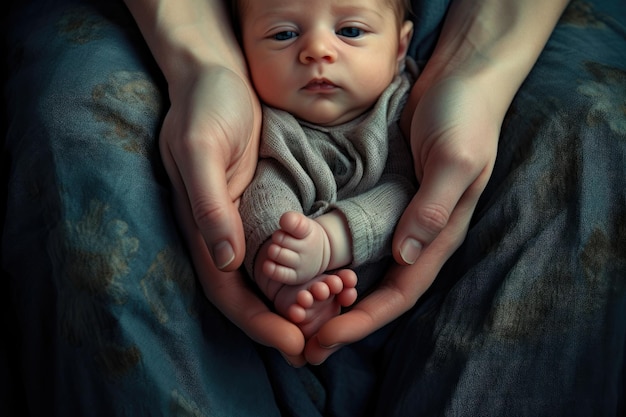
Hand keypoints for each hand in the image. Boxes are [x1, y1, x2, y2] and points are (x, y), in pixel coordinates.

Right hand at [160, 66, 306, 365]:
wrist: (216, 77)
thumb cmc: (205, 107)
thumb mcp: (202, 149)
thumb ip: (209, 204)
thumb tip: (227, 261)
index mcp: (202, 228)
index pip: (228, 290)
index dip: (258, 321)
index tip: (293, 344)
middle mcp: (222, 233)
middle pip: (251, 294)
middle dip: (281, 323)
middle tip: (318, 348)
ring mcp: (242, 222)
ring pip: (269, 278)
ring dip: (298, 302)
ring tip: (333, 316)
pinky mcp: (263, 208)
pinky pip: (283, 251)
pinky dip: (305, 271)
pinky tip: (331, 279)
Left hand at [305, 72, 498, 364]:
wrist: (460, 79)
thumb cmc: (464, 116)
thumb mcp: (454, 159)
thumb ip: (433, 206)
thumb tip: (407, 256)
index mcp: (440, 234)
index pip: (401, 292)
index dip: (365, 319)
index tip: (328, 339)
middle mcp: (421, 234)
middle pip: (381, 291)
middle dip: (346, 320)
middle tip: (306, 345)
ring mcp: (403, 217)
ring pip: (369, 271)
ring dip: (337, 296)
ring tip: (302, 315)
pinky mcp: (388, 198)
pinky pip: (360, 238)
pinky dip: (336, 258)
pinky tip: (311, 267)